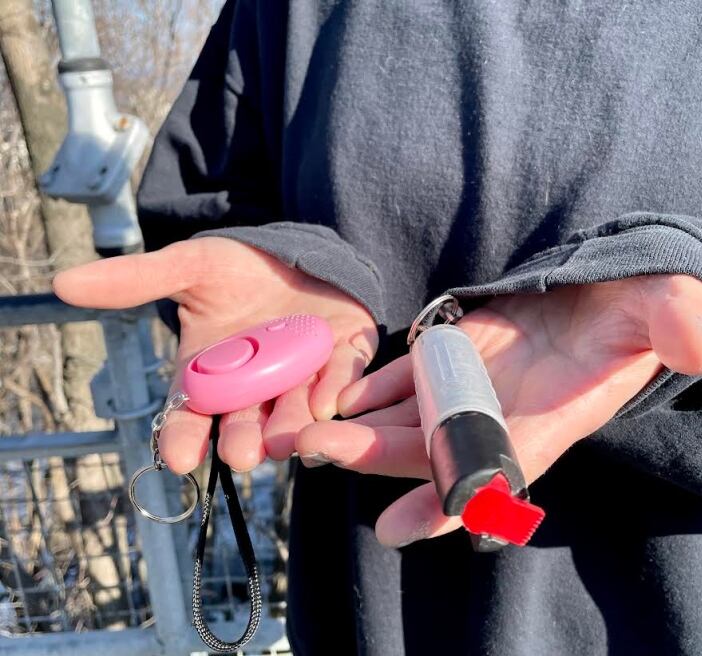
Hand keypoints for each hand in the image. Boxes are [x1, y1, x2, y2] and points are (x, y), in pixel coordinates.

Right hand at [53, 237, 376, 473]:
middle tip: (241, 455)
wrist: (295, 251)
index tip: (178, 457)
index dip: (184, 436)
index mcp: (214, 376)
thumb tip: (63, 282)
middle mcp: (257, 388)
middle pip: (246, 423)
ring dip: (290, 428)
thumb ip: (138, 280)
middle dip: (242, 440)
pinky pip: (341, 380)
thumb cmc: (238, 268)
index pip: (192, 415)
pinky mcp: (343, 360)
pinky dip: (335, 390)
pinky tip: (329, 402)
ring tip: (285, 442)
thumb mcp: (190, 268)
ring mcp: (302, 378)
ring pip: (294, 412)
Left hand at [296, 274, 701, 546]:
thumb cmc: (635, 310)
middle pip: (430, 451)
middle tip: (320, 452)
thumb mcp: (663, 308)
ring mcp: (468, 385)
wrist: (602, 292)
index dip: (451, 501)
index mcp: (547, 420)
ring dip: (356, 429)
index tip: (401, 528)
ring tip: (304, 432)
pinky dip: (369, 387)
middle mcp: (497, 414)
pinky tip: (336, 391)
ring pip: (406, 420)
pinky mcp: (450, 353)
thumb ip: (673, 324)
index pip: (495, 472)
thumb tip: (700, 343)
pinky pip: (402, 378)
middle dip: (376, 458)